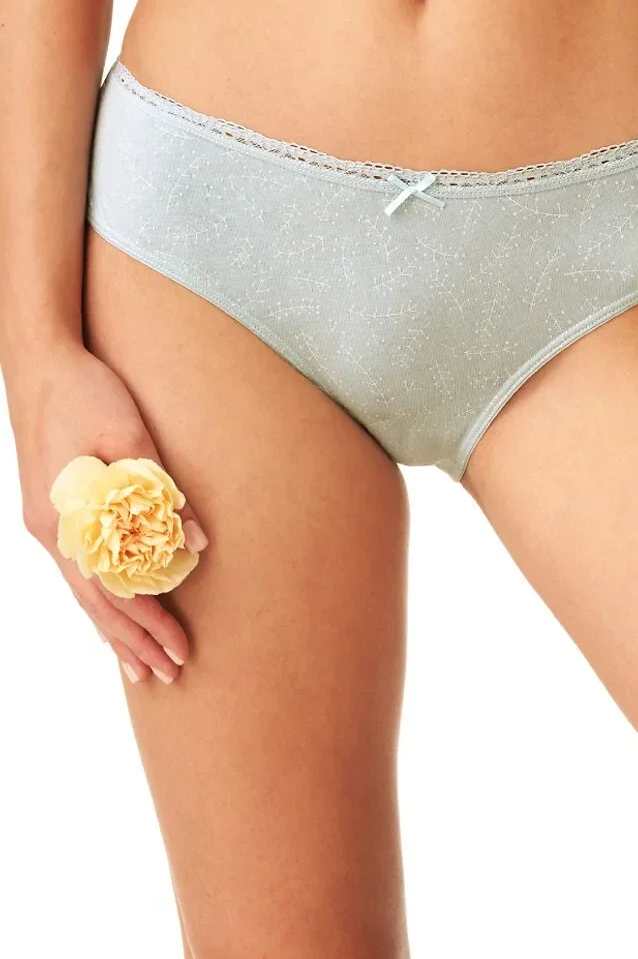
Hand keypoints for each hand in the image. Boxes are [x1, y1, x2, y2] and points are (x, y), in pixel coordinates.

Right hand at [6, 340, 208, 682]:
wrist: (40, 362)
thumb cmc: (86, 392)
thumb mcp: (129, 433)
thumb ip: (159, 488)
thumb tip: (196, 541)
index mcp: (69, 517)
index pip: (114, 590)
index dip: (149, 624)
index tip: (179, 652)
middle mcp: (53, 532)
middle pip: (97, 603)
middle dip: (134, 641)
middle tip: (169, 676)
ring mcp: (48, 524)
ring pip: (84, 593)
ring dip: (115, 630)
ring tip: (140, 667)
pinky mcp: (51, 513)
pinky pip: (78, 572)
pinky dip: (99, 601)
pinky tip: (112, 615)